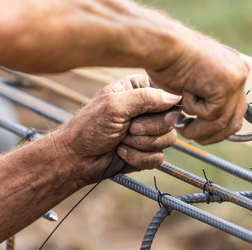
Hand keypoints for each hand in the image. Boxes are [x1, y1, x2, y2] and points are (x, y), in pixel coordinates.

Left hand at [52, 75, 179, 184]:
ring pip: (168, 139)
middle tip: (127, 129)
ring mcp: (148, 131)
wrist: (76, 158)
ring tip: (121, 142)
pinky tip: (122, 153)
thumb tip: (175, 97)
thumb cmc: (88, 127)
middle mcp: (147, 109)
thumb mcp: (114, 106)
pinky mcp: (148, 151)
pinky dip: (139, 158)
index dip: (163, 107)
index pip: (169, 94)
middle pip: (171, 120)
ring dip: (141, 145)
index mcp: (139, 89)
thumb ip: (145, 98)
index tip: (146, 114)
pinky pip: (159, 157)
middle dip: (148, 129)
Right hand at [147, 31, 248, 144]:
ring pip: (223, 123)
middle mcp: (239, 73)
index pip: (234, 112)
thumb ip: (205, 100)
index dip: (215, 129)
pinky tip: (184, 93)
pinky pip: (213, 114)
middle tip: (186, 132)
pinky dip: (194, 111)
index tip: (195, 131)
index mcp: (233, 71)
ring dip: (197, 129)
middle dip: (209, 135)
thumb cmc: (167, 61)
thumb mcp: (192, 85)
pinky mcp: (229, 84)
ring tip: (177, 122)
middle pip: (234, 121)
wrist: (163, 44)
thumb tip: (207, 123)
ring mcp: (237, 78)